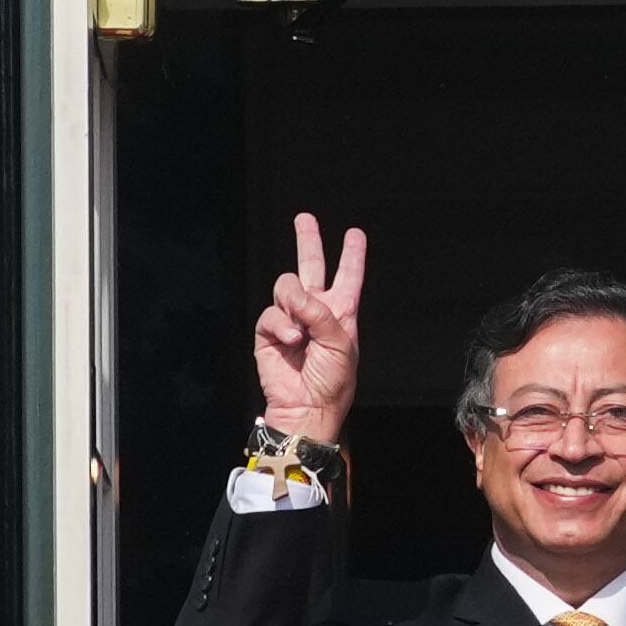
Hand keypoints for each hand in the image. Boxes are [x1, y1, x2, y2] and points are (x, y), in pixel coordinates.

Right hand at [252, 211, 367, 445]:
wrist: (307, 407)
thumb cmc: (332, 380)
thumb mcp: (340, 343)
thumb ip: (321, 313)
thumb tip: (296, 297)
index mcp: (341, 313)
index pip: (348, 277)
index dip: (352, 256)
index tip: (356, 234)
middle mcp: (316, 311)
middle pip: (311, 266)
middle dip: (307, 241)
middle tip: (304, 219)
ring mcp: (291, 319)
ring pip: (286, 285)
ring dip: (293, 302)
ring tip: (300, 331)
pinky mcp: (269, 331)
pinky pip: (271, 312)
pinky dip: (281, 324)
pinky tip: (291, 341)